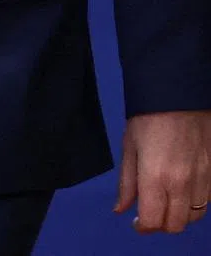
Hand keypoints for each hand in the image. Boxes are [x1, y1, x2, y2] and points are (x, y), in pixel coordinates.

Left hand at [114, 111, 210, 233]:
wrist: (179, 96)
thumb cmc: (147, 118)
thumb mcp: (129, 146)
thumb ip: (126, 182)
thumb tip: (121, 210)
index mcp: (155, 177)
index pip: (153, 220)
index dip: (143, 226)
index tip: (136, 222)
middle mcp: (181, 185)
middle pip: (175, 225)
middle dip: (160, 224)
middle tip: (148, 213)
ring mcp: (202, 181)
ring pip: (194, 217)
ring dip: (178, 217)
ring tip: (164, 203)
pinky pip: (206, 203)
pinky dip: (193, 205)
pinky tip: (181, 193)